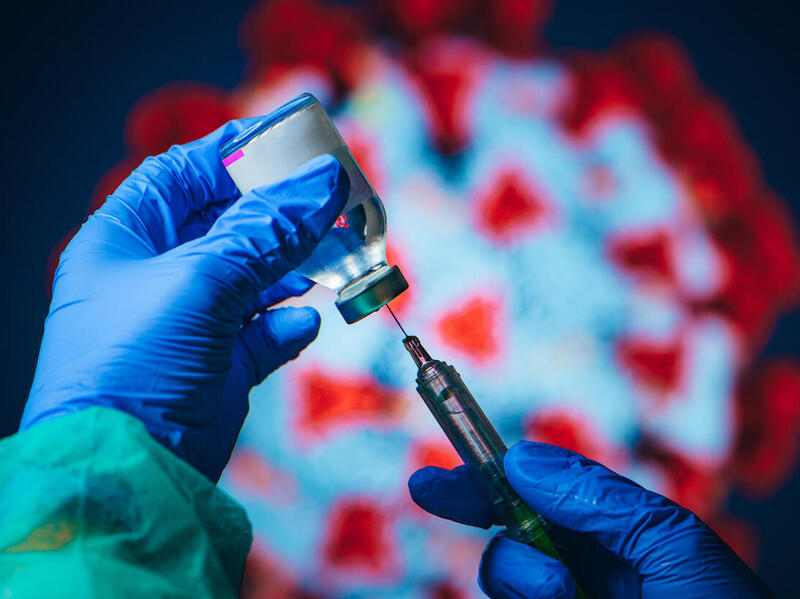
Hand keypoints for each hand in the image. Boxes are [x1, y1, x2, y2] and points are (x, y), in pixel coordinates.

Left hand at [21, 120, 348, 481]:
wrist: (128, 475)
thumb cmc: (135, 364)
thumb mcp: (200, 281)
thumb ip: (266, 230)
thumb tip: (323, 182)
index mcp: (126, 240)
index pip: (182, 175)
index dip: (234, 154)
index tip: (289, 143)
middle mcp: (156, 276)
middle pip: (230, 224)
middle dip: (282, 213)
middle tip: (336, 200)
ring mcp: (191, 323)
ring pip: (256, 277)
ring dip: (297, 266)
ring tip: (341, 253)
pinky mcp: (220, 366)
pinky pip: (265, 331)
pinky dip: (289, 323)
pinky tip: (305, 320)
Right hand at [409, 441, 773, 598]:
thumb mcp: (673, 545)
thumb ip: (599, 498)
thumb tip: (523, 459)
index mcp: (617, 541)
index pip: (541, 497)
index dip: (489, 477)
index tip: (441, 472)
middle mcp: (586, 577)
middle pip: (509, 533)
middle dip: (476, 507)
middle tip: (431, 489)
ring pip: (503, 579)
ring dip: (522, 573)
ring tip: (566, 592)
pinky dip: (522, 593)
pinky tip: (557, 597)